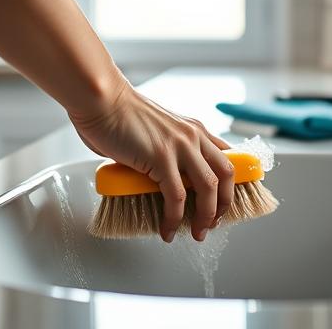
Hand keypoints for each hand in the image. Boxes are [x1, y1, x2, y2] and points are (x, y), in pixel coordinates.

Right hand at [70, 76, 233, 242]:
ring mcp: (179, 146)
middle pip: (226, 174)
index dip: (230, 184)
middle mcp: (192, 136)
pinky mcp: (161, 158)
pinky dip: (174, 218)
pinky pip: (176, 197)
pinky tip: (167, 228)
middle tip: (212, 222)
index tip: (224, 203)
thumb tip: (164, 178)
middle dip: (223, 204)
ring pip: (208, 188)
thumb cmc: (119, 114)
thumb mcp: (156, 131)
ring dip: (205, 216)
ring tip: (196, 232)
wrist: (101, 99)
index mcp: (193, 129)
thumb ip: (168, 151)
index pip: (226, 157)